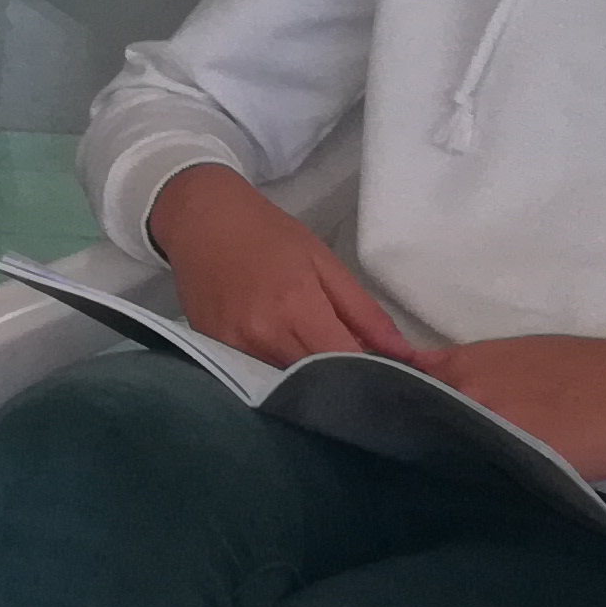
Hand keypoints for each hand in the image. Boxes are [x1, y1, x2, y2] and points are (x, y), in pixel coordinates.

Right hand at [147, 163, 422, 367]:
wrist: (201, 220)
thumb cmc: (267, 234)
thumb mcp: (324, 262)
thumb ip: (365, 313)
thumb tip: (404, 355)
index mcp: (297, 308)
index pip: (344, 365)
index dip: (372, 379)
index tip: (390, 382)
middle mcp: (262, 335)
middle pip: (316, 385)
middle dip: (343, 386)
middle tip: (362, 382)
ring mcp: (233, 348)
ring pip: (285, 386)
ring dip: (309, 385)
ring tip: (325, 374)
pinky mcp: (213, 352)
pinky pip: (256, 378)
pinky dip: (277, 376)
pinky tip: (287, 363)